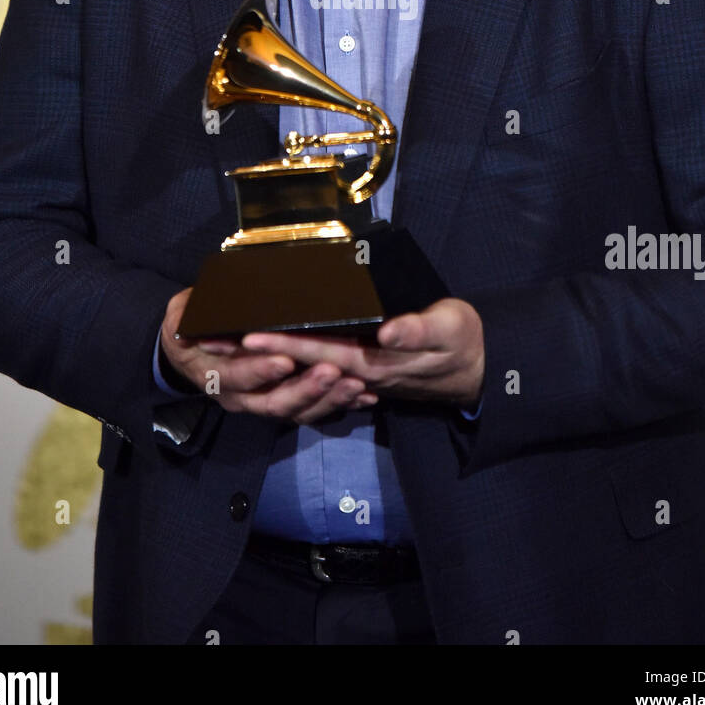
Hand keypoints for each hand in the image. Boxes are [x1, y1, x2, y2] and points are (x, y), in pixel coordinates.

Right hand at [159, 288, 380, 424]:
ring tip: (355, 385)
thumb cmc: (189, 327)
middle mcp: (241, 397)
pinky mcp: (285, 402)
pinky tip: (365, 396)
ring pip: (298, 411)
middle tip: (333, 371)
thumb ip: (191, 315)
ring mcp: (264, 402)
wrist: (188, 355)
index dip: (261, 371)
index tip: (286, 360)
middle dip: (305, 389)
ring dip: (328, 400)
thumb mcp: (182, 316)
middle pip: (274, 403)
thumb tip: (196, 317)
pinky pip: (313, 409)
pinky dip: (340, 404)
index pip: (239, 378)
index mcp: (215, 375)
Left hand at [241, 298, 484, 410]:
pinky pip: (323, 369)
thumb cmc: (466, 343)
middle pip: (302, 363)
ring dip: (273, 359)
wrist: (481, 371)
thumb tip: (385, 333)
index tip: (250, 334)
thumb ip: (418, 331)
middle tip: (223, 338)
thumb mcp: (449, 329)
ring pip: (308, 369)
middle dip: (263, 354)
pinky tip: (279, 351)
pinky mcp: (365, 372)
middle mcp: (360, 372)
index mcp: (374, 361)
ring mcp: (361, 375)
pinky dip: (298, 361)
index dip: (284, 343)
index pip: (320, 352)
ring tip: (236, 344)